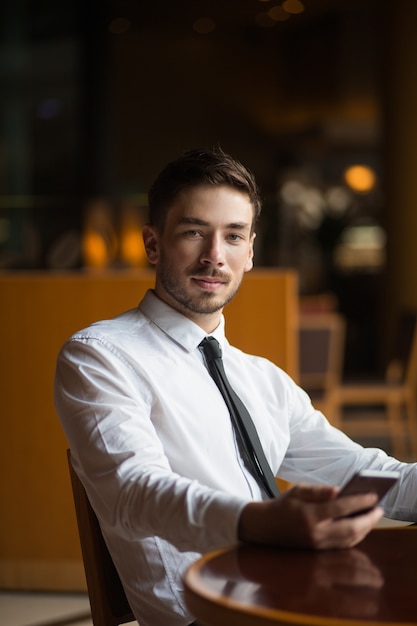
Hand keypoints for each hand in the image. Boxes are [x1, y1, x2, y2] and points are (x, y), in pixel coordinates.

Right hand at [238, 483, 382, 549]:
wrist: (266, 527)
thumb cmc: (284, 505)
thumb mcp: (297, 490)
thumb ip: (318, 490)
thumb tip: (338, 491)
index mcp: (309, 515)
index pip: (340, 508)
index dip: (359, 502)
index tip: (372, 496)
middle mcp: (315, 533)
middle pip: (350, 528)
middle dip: (368, 519)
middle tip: (379, 509)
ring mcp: (318, 544)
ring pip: (350, 539)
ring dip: (365, 529)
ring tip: (374, 516)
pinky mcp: (320, 550)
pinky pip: (344, 545)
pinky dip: (356, 536)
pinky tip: (362, 527)